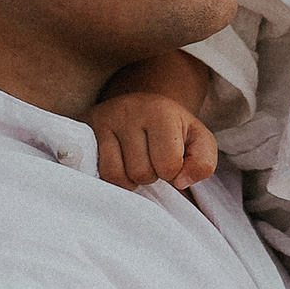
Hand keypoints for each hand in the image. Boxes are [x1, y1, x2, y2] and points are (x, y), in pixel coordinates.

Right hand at [90, 95, 219, 191]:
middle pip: (142, 173)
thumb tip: (180, 182)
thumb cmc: (173, 129)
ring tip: (135, 161)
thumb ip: (203, 163)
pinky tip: (120, 164)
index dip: (173, 172)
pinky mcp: (86, 128)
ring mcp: (104, 119)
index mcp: (161, 111)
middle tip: (151, 158)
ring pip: (117, 176)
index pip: (169, 165)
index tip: (171, 159)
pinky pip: (99, 173)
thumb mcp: (199, 141)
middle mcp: (130, 110)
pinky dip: (114, 178)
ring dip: (131, 179)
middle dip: (151, 175)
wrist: (142, 106)